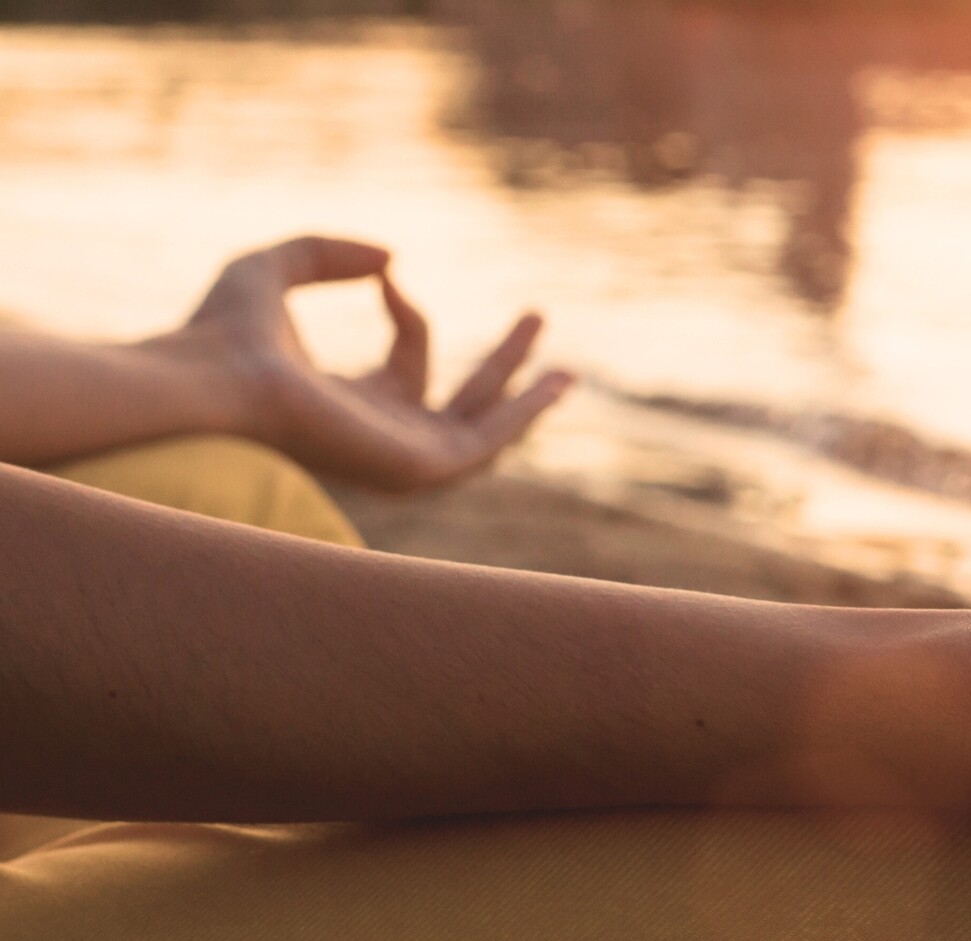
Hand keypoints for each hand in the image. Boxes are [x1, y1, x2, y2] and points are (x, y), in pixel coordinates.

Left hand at [150, 235, 572, 490]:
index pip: (407, 359)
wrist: (213, 379)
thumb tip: (390, 260)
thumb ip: (328, 252)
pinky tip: (551, 384)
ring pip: (483, 433)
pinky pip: (485, 446)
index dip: (406, 311)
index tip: (385, 275)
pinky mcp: (414, 467)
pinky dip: (522, 416)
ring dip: (525, 399)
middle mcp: (378, 437)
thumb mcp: (275, 267)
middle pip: (459, 402)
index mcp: (347, 403)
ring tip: (566, 371)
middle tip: (537, 315)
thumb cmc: (221, 332)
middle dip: (501, 363)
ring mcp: (397, 458)